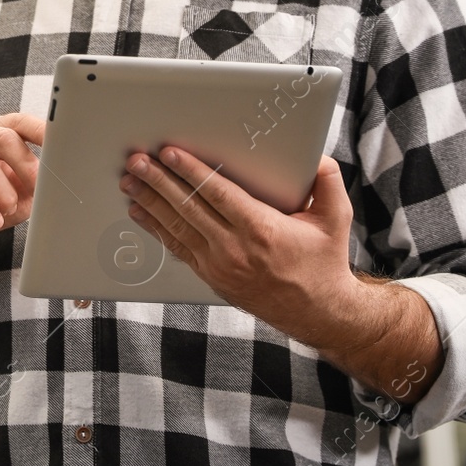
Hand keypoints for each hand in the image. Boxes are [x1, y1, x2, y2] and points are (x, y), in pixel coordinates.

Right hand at [0, 113, 44, 267]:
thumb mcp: (23, 191)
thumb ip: (38, 180)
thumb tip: (59, 179)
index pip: (18, 122)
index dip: (40, 131)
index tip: (61, 144)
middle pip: (2, 138)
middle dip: (25, 165)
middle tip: (37, 187)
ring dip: (4, 192)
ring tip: (10, 209)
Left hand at [120, 149, 358, 335]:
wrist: (318, 312)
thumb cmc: (324, 262)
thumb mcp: (336, 218)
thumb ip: (328, 181)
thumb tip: (314, 155)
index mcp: (261, 230)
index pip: (217, 193)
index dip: (191, 171)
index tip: (169, 153)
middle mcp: (235, 249)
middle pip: (188, 207)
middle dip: (158, 181)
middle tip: (136, 161)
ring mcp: (219, 265)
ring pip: (177, 227)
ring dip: (149, 201)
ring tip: (129, 180)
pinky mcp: (211, 276)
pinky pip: (178, 247)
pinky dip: (156, 228)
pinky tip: (140, 212)